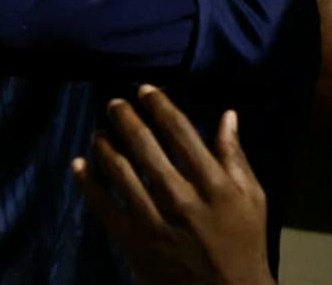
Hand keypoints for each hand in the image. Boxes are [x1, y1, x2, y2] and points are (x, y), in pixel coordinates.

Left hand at [74, 86, 275, 284]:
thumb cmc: (243, 242)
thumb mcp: (252, 199)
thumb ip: (235, 157)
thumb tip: (227, 114)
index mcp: (214, 185)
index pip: (180, 132)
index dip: (159, 106)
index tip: (145, 90)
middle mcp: (182, 198)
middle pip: (144, 145)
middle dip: (125, 118)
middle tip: (114, 103)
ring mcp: (154, 220)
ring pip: (118, 170)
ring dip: (104, 146)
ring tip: (99, 132)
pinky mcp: (133, 240)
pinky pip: (102, 204)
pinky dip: (87, 180)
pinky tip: (80, 163)